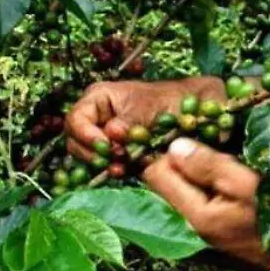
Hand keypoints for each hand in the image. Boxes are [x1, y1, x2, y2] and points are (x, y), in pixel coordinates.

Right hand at [65, 78, 223, 160]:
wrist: (193, 109)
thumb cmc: (169, 99)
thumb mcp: (148, 106)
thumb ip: (128, 121)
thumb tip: (111, 132)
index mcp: (99, 99)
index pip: (76, 119)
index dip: (86, 134)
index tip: (105, 146)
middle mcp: (97, 118)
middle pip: (76, 140)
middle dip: (92, 153)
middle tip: (113, 160)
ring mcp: (106, 137)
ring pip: (88, 156)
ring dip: (101, 164)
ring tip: (119, 168)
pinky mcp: (118, 154)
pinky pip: (106, 165)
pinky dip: (112, 170)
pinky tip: (123, 172)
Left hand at [143, 138, 269, 270]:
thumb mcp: (247, 184)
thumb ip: (207, 164)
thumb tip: (175, 145)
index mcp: (190, 216)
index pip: (154, 173)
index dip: (171, 151)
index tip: (198, 142)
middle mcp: (181, 231)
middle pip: (162, 185)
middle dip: (182, 165)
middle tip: (216, 157)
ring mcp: (190, 241)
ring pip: (176, 197)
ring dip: (193, 180)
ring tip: (224, 176)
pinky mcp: (202, 245)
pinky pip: (189, 210)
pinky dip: (201, 197)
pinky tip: (226, 196)